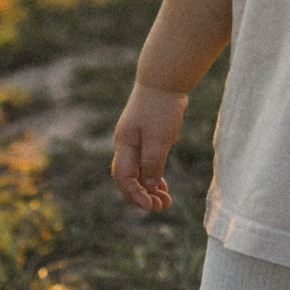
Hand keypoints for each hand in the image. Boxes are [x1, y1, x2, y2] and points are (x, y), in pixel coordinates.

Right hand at [110, 84, 188, 210]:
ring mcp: (137, 143)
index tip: (150, 206)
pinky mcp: (149, 139)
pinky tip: (164, 188)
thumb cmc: (159, 108)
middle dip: (142, 196)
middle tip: (161, 207)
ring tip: (166, 202)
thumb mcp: (158, 138)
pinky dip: (155, 177)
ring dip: (150, 189)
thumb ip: (153, 162)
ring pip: (140, 173)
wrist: (165, 81)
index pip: (124, 178)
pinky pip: (148, 165)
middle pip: (130, 179)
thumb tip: (149, 187)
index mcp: (125, 146)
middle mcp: (128, 147)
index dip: (134, 195)